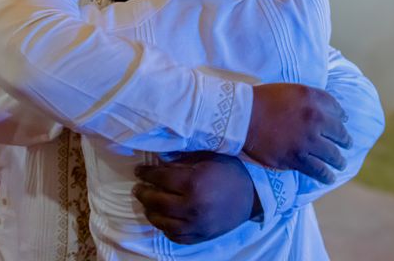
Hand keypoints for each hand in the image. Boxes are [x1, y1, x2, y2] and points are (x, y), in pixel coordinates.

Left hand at [133, 151, 256, 244]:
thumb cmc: (230, 170)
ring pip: (163, 222)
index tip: (139, 171)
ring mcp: (197, 225)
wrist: (254, 194)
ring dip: (151, 212)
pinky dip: (165, 228)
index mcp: (194, 183)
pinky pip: (176, 236)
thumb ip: (182, 159)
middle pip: (157, 201)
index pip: (160, 178)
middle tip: (138, 187)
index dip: (147, 174)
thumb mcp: (207, 157)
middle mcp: (193, 206)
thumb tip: (159, 160)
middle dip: (144, 193)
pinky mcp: (202, 236)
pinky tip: (161, 219)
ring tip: (146, 203)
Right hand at [245, 83, 351, 183]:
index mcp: (311, 98)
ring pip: (333, 154)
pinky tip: (328, 177)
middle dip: (344, 140)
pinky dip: (326, 175)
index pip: (337, 109)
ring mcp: (306, 140)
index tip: (342, 123)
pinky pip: (319, 170)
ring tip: (339, 163)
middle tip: (345, 144)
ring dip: (338, 160)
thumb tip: (326, 110)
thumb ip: (308, 98)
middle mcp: (314, 118)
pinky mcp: (296, 157)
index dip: (341, 117)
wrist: (240, 116)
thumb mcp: (288, 90)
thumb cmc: (260, 101)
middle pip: (339, 133)